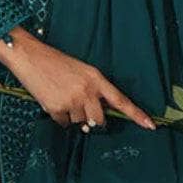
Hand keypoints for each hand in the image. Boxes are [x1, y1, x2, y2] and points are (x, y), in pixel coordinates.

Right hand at [4, 36, 156, 131]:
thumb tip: (94, 120)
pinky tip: (53, 101)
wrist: (31, 57)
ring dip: (72, 115)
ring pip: (80, 122)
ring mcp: (72, 101)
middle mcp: (87, 91)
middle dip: (91, 118)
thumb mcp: (82, 72)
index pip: (121, 100)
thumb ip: (93, 92)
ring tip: (61, 96)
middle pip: (99, 120)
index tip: (151, 126)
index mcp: (96, 79)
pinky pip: (64, 123)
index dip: (137, 114)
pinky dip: (59, 117)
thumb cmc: (57, 63)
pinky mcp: (56, 109)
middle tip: (78, 105)